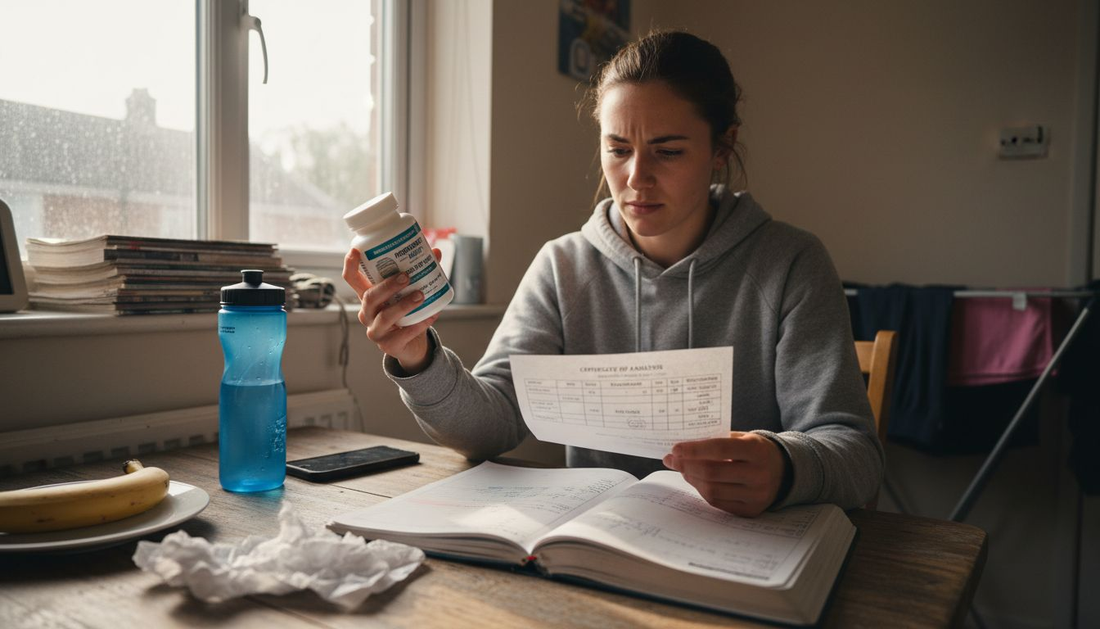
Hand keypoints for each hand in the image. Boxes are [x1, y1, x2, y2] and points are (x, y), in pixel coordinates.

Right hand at [341, 247, 441, 373]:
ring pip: (384, 317)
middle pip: (369, 297)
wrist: (413, 345)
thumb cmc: (407, 314)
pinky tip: (432, 315)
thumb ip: (420, 273)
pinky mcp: (389, 346)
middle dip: (387, 286)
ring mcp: (376, 331)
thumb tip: (435, 252)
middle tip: (406, 276)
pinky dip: (418, 324)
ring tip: (420, 295)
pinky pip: (402, 335)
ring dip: (403, 305)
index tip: (356, 250)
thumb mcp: (408, 292)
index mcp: (368, 296)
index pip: (352, 279)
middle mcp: (367, 313)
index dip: (351, 265)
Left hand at [662, 431, 785, 517]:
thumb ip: (717, 441)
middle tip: (672, 460)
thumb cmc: (755, 450)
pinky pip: (718, 503)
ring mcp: (756, 495)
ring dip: (692, 479)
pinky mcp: (751, 510)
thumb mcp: (743, 438)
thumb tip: (682, 449)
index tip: (675, 449)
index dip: (694, 449)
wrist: (784, 471)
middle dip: (686, 466)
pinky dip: (702, 491)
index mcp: (756, 450)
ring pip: (712, 490)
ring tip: (683, 469)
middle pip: (712, 472)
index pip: (720, 449)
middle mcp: (759, 474)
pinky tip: (697, 480)